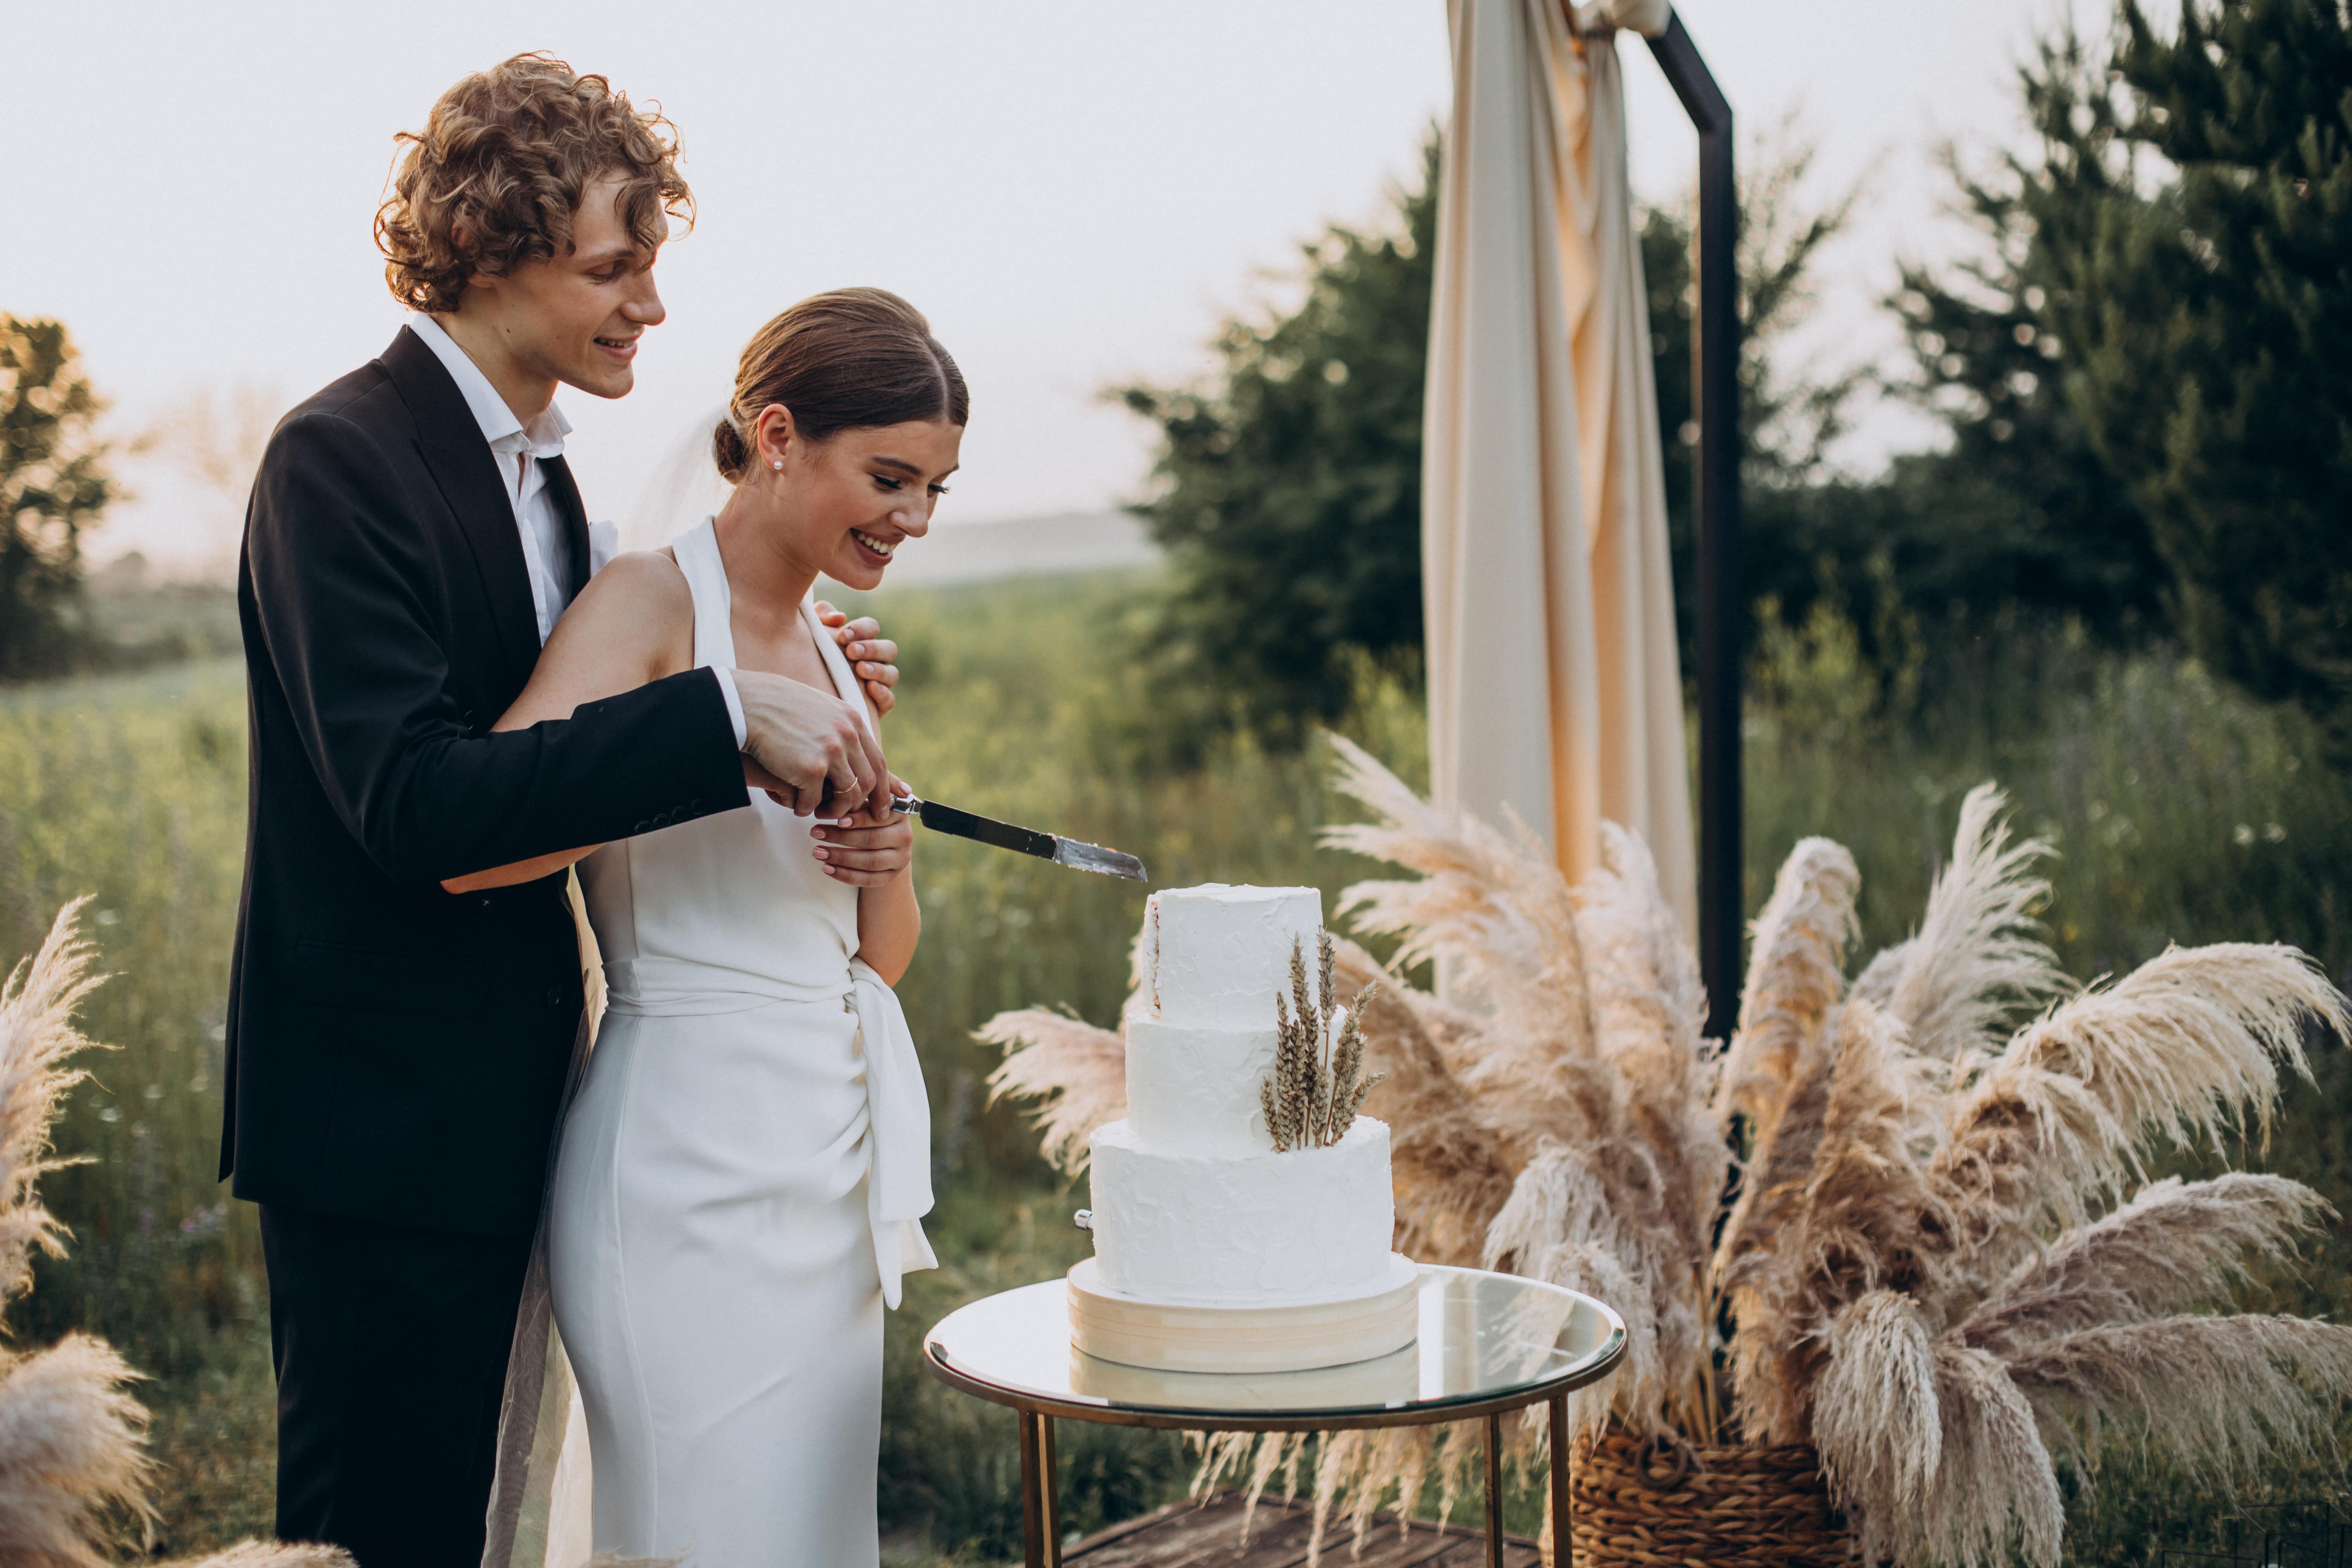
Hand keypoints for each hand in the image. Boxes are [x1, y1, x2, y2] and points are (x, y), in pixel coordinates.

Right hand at [730, 669, 887, 817]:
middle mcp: (848, 736)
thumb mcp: (820, 709)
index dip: (883, 789)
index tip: (880, 807)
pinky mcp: (810, 769)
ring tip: (820, 812)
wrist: (748, 704)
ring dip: (834, 810)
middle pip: (868, 782)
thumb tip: (855, 752)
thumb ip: (840, 728)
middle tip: (848, 819)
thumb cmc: (779, 707)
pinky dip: (805, 809)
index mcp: (853, 721)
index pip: (878, 762)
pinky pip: (814, 801)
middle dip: (861, 806)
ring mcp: (831, 752)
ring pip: (847, 796)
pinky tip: (797, 807)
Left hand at [808, 783, 913, 885]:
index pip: (879, 817)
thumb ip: (866, 786)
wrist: (886, 844)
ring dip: (840, 857)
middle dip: (840, 837)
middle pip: (872, 840)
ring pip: (870, 861)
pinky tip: (827, 869)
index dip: (858, 819)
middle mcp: (905, 836)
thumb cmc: (869, 814)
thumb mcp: (869, 797)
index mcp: (900, 813)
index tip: (837, 819)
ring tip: (817, 851)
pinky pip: (869, 880)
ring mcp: (901, 858)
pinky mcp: (892, 876)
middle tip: (815, 832)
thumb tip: (856, 773)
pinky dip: (846, 875)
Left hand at [812, 601, 899, 716]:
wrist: (801, 697)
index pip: (872, 628)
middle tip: (851, 652)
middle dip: (871, 648)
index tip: (843, 636)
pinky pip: (889, 700)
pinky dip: (882, 693)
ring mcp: (877, 683)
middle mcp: (873, 660)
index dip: (862, 629)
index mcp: (860, 640)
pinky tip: (869, 688)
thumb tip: (840, 618)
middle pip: (889, 649)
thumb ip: (822, 617)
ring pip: (892, 674)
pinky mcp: (875, 706)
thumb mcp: (808, 634)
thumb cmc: (805, 658)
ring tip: (860, 669)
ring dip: (878, 670)